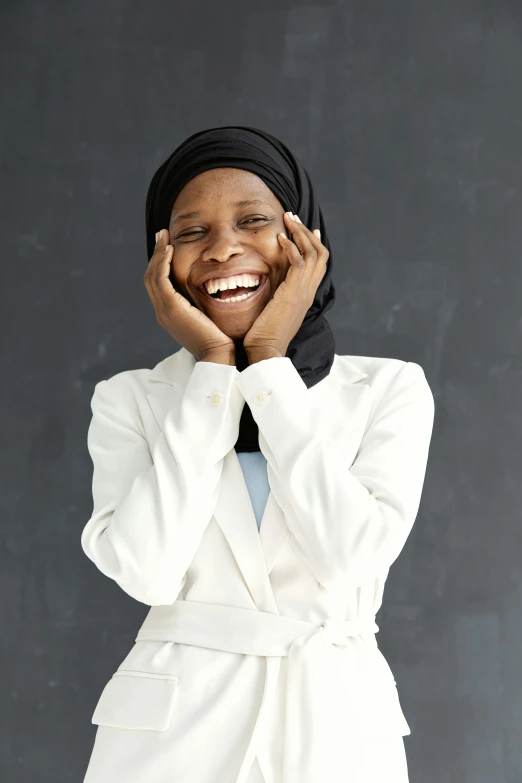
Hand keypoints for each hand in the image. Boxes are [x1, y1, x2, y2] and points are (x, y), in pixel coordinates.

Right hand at [144, 229, 235, 362]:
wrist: (219, 356)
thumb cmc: (220, 341)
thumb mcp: (209, 319)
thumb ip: (204, 305)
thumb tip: (214, 290)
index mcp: (170, 315)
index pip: (159, 285)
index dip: (161, 265)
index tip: (169, 247)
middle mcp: (162, 313)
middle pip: (151, 278)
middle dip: (156, 255)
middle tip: (163, 236)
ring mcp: (164, 311)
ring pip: (153, 276)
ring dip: (158, 254)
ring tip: (165, 238)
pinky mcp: (172, 308)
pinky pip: (161, 280)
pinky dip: (163, 263)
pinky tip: (170, 250)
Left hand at [243, 212, 327, 358]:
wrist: (266, 352)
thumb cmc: (263, 335)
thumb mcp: (272, 309)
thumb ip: (274, 293)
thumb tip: (267, 283)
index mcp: (305, 295)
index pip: (318, 264)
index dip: (313, 244)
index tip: (304, 230)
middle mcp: (308, 292)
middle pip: (320, 254)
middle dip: (307, 232)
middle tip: (292, 217)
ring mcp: (303, 292)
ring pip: (313, 253)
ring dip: (300, 233)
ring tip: (287, 219)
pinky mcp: (294, 292)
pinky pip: (299, 262)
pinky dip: (291, 247)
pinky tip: (279, 238)